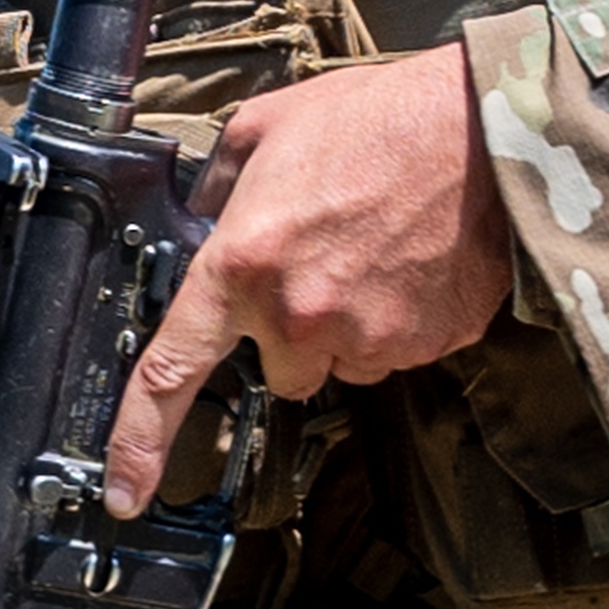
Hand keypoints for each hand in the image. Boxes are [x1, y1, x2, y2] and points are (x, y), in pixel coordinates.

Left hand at [103, 41, 509, 517]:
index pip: (171, 372)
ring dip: (346, 323)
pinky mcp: (426, 348)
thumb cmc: (376, 117)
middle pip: (279, 368)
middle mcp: (299, 316)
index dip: (139, 441)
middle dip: (292, 327)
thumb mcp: (266, 125)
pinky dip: (397, 319)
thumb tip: (207, 214)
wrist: (482, 130)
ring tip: (374, 247)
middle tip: (322, 255)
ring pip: (340, 360)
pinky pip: (395, 353)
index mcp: (243, 264)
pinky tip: (408, 261)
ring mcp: (368, 339)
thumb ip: (219, 181)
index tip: (125, 490)